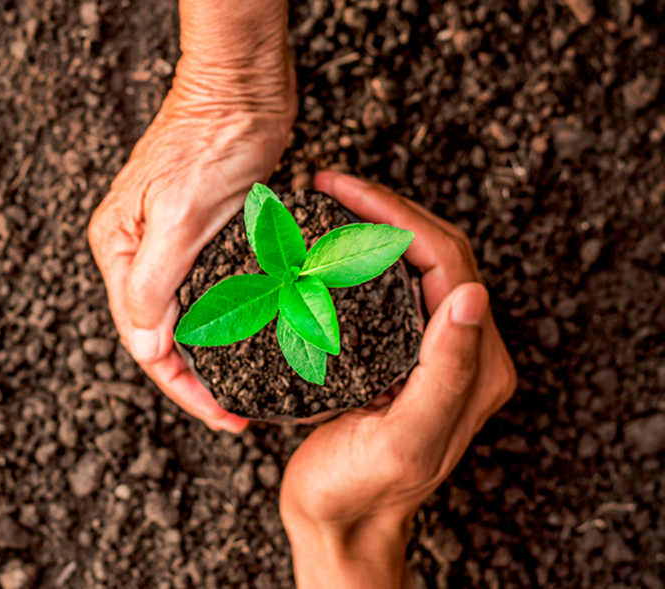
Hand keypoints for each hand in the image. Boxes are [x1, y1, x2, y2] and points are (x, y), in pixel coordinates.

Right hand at [87, 0, 295, 432]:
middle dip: (195, 380)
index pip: (143, 340)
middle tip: (236, 414)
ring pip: (185, 318)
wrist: (242, 86)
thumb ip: (153, 283)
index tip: (222, 416)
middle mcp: (136, 252)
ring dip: (212, 355)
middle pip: (161, 335)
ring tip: (245, 389)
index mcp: (118, 250)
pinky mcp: (200, 235)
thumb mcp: (178, 216)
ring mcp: (167, 244)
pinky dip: (226, 322)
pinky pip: (208, 293)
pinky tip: (250, 340)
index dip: (181, 386)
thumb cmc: (209, 140)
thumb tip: (144, 344)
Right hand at [279, 172, 516, 587]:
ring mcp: (429, 348)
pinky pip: (388, 286)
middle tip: (329, 185)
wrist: (337, 521)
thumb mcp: (404, 439)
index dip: (397, 215)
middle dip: (384, 208)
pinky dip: (359, 255)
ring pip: (412, 262)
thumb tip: (472, 294)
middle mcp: (460, 349)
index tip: (342, 191)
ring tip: (327, 203)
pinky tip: (325, 247)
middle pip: (434, 250)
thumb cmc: (361, 489)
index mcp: (474, 364)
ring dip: (374, 225)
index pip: (447, 259)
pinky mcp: (398, 353)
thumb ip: (444, 373)